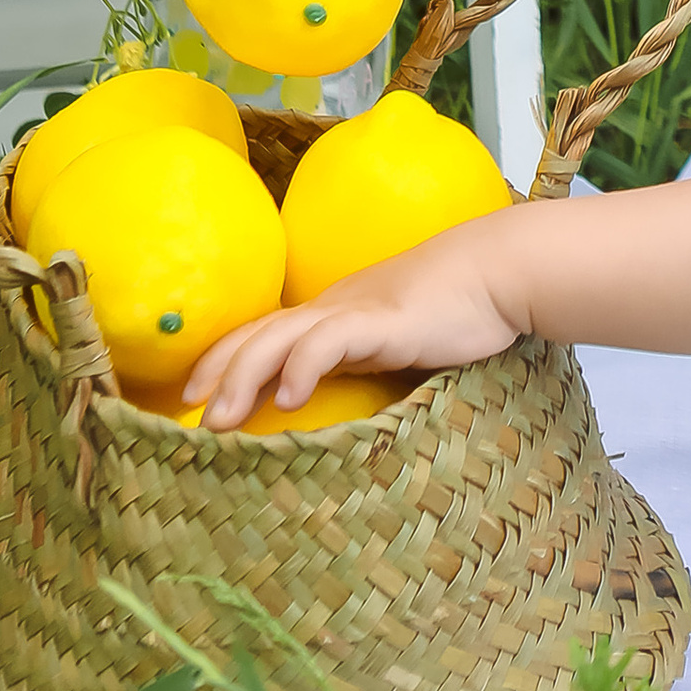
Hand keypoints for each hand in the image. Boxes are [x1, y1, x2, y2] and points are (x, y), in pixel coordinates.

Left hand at [185, 212, 530, 426]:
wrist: (499, 271)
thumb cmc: (455, 314)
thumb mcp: (395, 345)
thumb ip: (364, 365)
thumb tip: (332, 406)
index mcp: (333, 314)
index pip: (264, 330)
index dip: (224, 358)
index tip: (192, 398)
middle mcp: (334, 308)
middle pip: (261, 334)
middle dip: (221, 374)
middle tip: (193, 420)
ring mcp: (356, 311)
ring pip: (283, 337)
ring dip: (246, 376)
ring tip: (221, 419)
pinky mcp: (383, 321)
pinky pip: (332, 341)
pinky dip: (304, 366)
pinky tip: (292, 399)